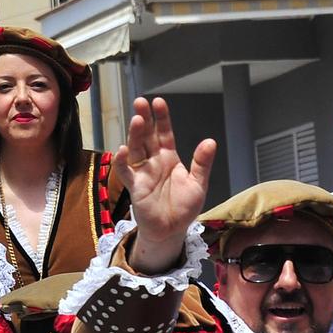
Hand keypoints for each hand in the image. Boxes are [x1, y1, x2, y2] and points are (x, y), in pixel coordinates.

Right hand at [120, 96, 216, 273]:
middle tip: (141, 102)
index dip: (161, 118)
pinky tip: (122, 149)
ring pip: (135, 149)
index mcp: (169, 158)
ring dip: (135, 134)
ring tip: (137, 120)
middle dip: (144, 119)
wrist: (173, 230)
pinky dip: (122, 161)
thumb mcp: (198, 184)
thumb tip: (210, 142)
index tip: (158, 102)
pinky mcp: (135, 187)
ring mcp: (143, 173)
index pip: (164, 133)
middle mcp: (154, 162)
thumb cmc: (184, 207)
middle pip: (146, 136)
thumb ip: (202, 163)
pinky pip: (126, 171)